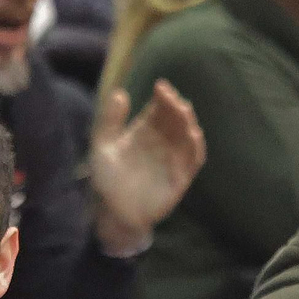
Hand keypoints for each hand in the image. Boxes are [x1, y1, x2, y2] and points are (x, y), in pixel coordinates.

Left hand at [88, 80, 204, 255]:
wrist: (112, 212)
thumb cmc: (107, 179)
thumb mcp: (102, 147)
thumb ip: (109, 121)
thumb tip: (120, 93)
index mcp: (144, 131)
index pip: (159, 109)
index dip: (163, 97)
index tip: (160, 86)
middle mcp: (162, 142)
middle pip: (175, 119)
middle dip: (176, 107)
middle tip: (172, 99)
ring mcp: (172, 159)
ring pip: (187, 136)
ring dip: (188, 123)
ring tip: (183, 111)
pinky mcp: (180, 178)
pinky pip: (193, 160)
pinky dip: (195, 148)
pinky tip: (193, 135)